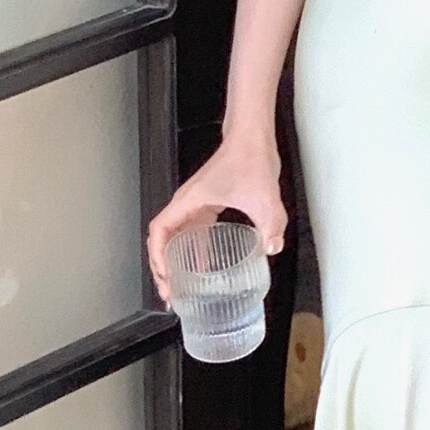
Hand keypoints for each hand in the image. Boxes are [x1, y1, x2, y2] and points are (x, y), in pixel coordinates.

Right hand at [146, 137, 286, 303]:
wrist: (253, 137)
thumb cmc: (250, 158)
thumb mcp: (265, 197)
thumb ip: (271, 225)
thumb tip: (272, 248)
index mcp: (190, 200)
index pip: (160, 230)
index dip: (157, 256)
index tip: (165, 277)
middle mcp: (187, 202)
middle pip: (162, 238)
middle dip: (161, 267)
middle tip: (170, 293)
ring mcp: (195, 203)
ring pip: (175, 236)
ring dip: (174, 260)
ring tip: (180, 287)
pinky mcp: (206, 203)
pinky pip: (192, 231)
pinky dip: (193, 250)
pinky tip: (203, 267)